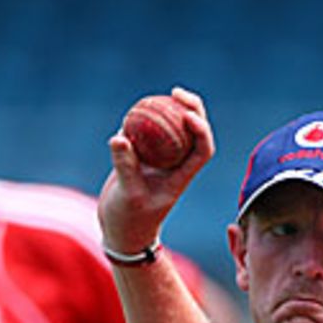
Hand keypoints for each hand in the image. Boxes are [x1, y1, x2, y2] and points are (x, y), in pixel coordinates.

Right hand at [98, 87, 215, 254]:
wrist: (119, 230)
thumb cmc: (129, 219)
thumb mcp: (128, 194)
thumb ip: (125, 166)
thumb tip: (119, 136)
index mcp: (182, 176)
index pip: (202, 150)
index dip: (201, 130)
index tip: (187, 116)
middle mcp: (175, 165)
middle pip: (192, 131)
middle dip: (191, 108)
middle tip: (176, 92)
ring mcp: (159, 159)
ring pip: (171, 127)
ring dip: (167, 108)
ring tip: (156, 96)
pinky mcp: (142, 156)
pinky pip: (145, 132)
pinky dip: (141, 120)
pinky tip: (131, 113)